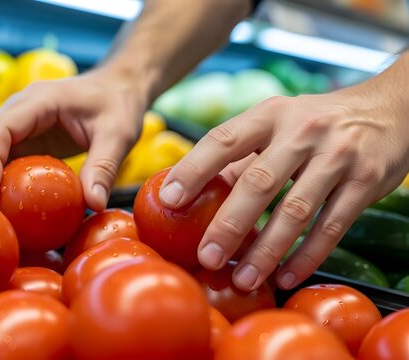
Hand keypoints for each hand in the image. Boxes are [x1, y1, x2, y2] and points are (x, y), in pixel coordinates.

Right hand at [0, 67, 147, 210]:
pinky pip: (0, 159)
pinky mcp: (25, 138)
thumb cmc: (118, 104)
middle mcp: (21, 109)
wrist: (117, 88)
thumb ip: (104, 167)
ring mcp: (19, 123)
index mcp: (40, 100)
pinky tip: (1, 205)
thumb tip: (93, 204)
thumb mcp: (118, 134)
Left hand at [159, 81, 408, 290]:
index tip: (169, 200)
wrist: (387, 110)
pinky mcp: (366, 182)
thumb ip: (241, 156)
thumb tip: (196, 191)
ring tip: (243, 278)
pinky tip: (285, 276)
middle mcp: (302, 130)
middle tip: (207, 257)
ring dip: (266, 251)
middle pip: (258, 182)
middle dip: (228, 225)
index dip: (192, 170)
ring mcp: (336, 156)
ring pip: (295, 211)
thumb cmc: (316, 122)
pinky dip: (307, 256)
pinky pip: (332, 227)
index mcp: (270, 114)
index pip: (222, 140)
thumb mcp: (276, 124)